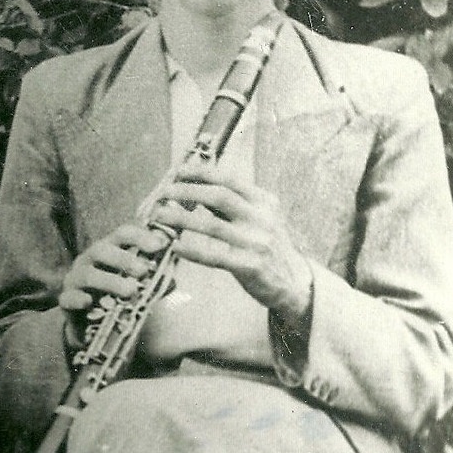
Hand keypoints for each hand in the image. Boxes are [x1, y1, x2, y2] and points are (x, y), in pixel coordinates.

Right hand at [58, 222, 167, 349]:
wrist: (87, 325)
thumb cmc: (113, 298)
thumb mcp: (135, 287)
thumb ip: (152, 283)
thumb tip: (173, 281)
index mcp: (107, 250)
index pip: (122, 234)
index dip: (140, 236)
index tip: (160, 245)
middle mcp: (88, 260)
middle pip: (102, 250)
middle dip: (124, 259)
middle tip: (145, 270)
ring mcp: (74, 280)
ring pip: (88, 275)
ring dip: (110, 281)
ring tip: (131, 291)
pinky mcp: (65, 301)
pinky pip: (69, 298)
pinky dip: (79, 299)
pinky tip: (90, 302)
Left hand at [151, 163, 313, 327]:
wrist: (293, 282)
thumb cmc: (266, 247)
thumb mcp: (258, 218)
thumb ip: (231, 205)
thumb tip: (196, 186)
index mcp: (264, 201)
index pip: (229, 180)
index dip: (201, 173)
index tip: (178, 171)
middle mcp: (262, 218)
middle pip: (219, 196)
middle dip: (187, 192)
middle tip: (163, 193)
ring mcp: (257, 242)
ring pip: (212, 225)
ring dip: (181, 219)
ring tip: (160, 216)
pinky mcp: (250, 266)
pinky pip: (215, 256)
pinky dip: (192, 250)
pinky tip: (175, 246)